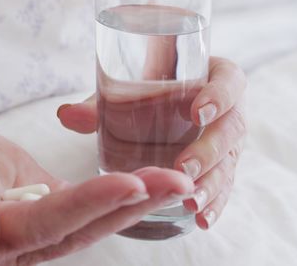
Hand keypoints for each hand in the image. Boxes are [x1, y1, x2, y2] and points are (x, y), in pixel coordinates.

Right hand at [0, 121, 193, 265]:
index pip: (47, 223)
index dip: (88, 204)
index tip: (130, 183)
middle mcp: (20, 244)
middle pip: (83, 228)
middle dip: (132, 206)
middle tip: (179, 182)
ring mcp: (36, 230)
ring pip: (92, 221)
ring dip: (137, 202)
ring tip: (178, 180)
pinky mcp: (46, 210)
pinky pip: (87, 206)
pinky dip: (119, 195)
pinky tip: (152, 182)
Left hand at [58, 57, 245, 229]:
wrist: (159, 100)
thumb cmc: (146, 90)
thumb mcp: (124, 91)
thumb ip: (98, 103)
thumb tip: (65, 115)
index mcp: (212, 77)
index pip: (229, 81)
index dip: (219, 95)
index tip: (197, 111)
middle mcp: (227, 110)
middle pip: (231, 128)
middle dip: (210, 150)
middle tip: (184, 167)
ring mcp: (226, 142)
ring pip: (228, 162)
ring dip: (213, 184)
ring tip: (191, 202)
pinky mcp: (220, 167)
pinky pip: (223, 186)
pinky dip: (214, 204)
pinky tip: (201, 219)